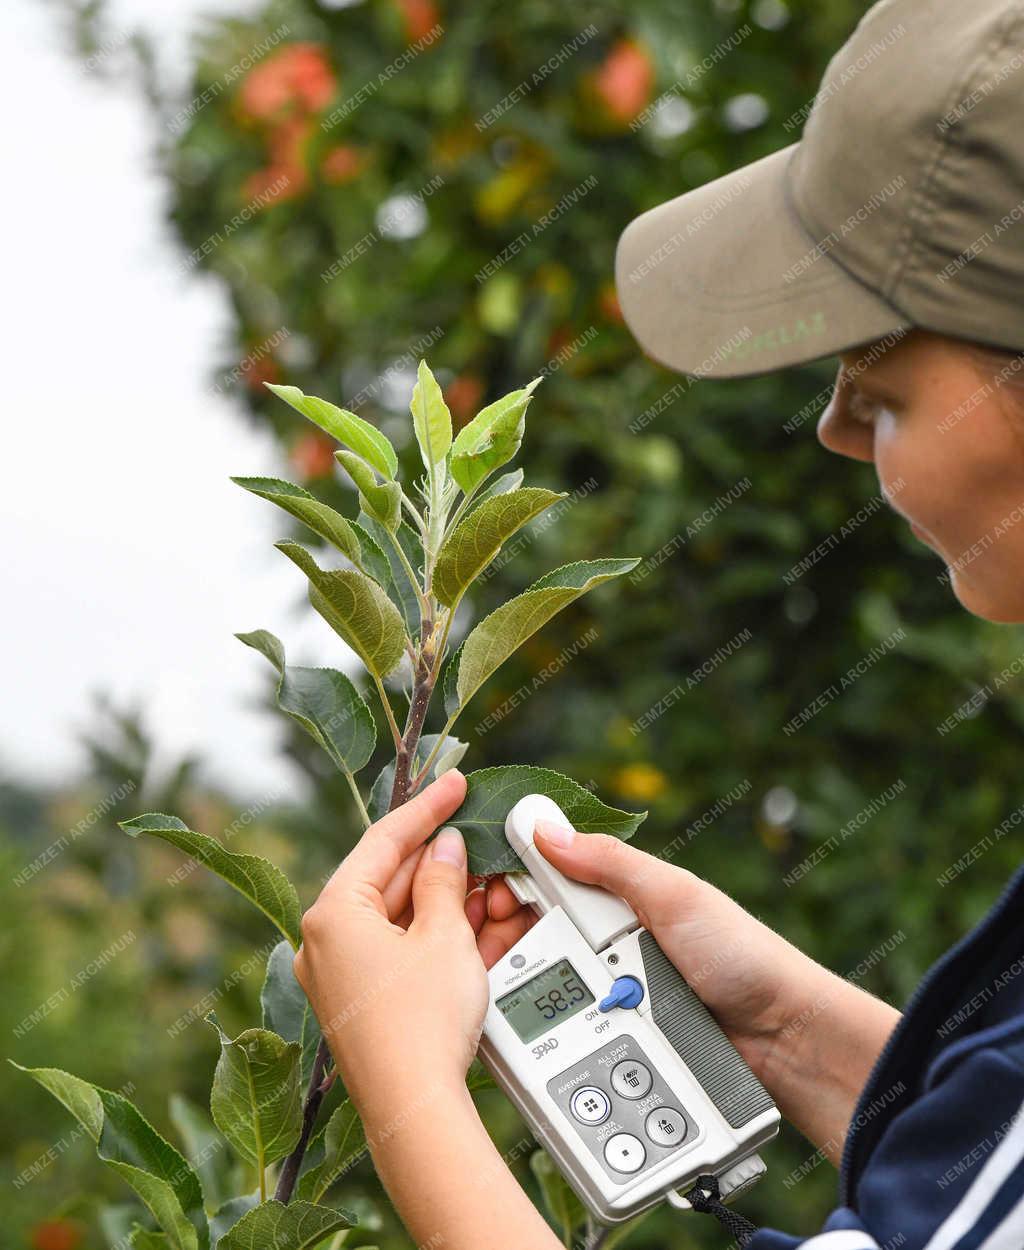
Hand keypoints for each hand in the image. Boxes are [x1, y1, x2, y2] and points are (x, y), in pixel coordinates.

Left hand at [294, 769, 533, 1126]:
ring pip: (401, 917)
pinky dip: (438, 936)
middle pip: (390, 879)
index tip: (455, 784)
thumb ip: (443, 881)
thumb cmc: (422, 1024)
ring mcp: (341, 975)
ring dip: (447, 901)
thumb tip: (444, 850)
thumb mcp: (444, 935)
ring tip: (493, 886)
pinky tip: (477, 923)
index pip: (382, 841)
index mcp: (332, 914)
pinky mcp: (362, 1003)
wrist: (414, 1111)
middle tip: (481, 839)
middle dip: (442, 862)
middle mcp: (326, 942)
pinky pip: (402, 951)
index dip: (426, 808)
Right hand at [485, 820, 898, 1160]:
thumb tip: (541, 827)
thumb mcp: (674, 895)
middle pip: (528, 944)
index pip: (540, 886)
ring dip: (521, 996)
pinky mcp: (613, 1045)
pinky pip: (565, 1042)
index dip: (501, 891)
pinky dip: (544, 1041)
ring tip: (499, 993)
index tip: (474, 901)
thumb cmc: (741, 955)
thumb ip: (609, 863)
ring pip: (540, 998)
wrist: (785, 1041)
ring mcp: (608, 1000)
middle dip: (499, 945)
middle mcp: (605, 949)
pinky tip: (524, 1042)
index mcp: (616, 900)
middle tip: (479, 952)